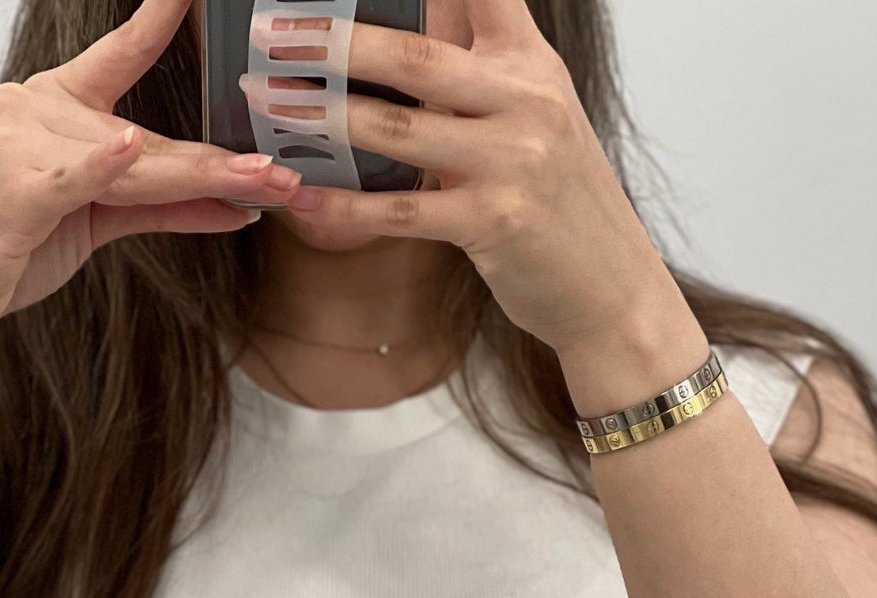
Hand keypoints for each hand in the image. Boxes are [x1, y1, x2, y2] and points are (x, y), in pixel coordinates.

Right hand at [0, 0, 306, 366]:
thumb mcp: (92, 227)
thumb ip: (160, 206)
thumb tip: (234, 204)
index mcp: (49, 108)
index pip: (118, 57)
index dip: (158, 20)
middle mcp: (33, 111)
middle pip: (147, 137)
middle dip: (219, 160)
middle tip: (283, 172)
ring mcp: (18, 144)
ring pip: (129, 163)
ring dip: (199, 179)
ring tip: (261, 186)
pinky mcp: (10, 190)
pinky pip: (69, 175)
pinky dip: (99, 165)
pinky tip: (127, 147)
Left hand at [242, 0, 677, 355]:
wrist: (611, 288)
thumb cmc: (559, 203)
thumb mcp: (533, 118)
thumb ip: (477, 74)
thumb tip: (402, 39)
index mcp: (531, 62)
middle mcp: (526, 100)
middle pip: (414, 52)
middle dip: (333, 40)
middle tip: (271, 29)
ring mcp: (510, 162)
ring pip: (397, 126)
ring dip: (320, 114)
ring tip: (264, 100)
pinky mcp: (492, 225)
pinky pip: (399, 212)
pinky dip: (343, 204)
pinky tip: (299, 195)